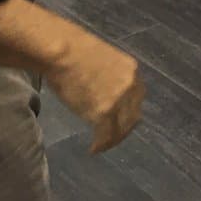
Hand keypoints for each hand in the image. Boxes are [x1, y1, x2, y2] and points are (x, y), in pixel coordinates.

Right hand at [44, 27, 143, 153]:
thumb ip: (112, 78)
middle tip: (111, 137)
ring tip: (101, 145)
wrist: (63, 51)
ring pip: (121, 129)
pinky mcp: (104, 112)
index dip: (128, 112)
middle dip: (123, 129)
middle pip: (133, 116)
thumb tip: (105, 91)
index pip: (137, 98)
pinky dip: (100, 145)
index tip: (119, 120)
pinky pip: (106, 136)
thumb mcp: (105, 62)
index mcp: (132, 70)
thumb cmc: (75, 52)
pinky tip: (93, 149)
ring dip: (112, 140)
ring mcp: (119, 100)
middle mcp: (131, 85)